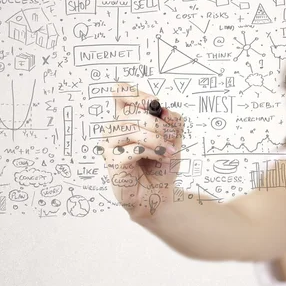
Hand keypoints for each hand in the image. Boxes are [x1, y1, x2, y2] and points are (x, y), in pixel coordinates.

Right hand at [99, 85, 183, 220]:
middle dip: (157, 124)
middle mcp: (115, 127)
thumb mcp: (175, 138)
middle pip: (131, 111)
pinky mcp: (111, 161)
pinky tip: (160, 157)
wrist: (159, 193)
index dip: (137, 94)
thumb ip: (173, 120)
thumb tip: (163, 110)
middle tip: (171, 137)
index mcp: (127, 117)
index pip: (120, 91)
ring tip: (168, 151)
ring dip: (156, 139)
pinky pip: (133, 149)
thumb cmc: (162, 165)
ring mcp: (110, 144)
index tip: (154, 104)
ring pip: (133, 129)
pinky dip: (152, 151)